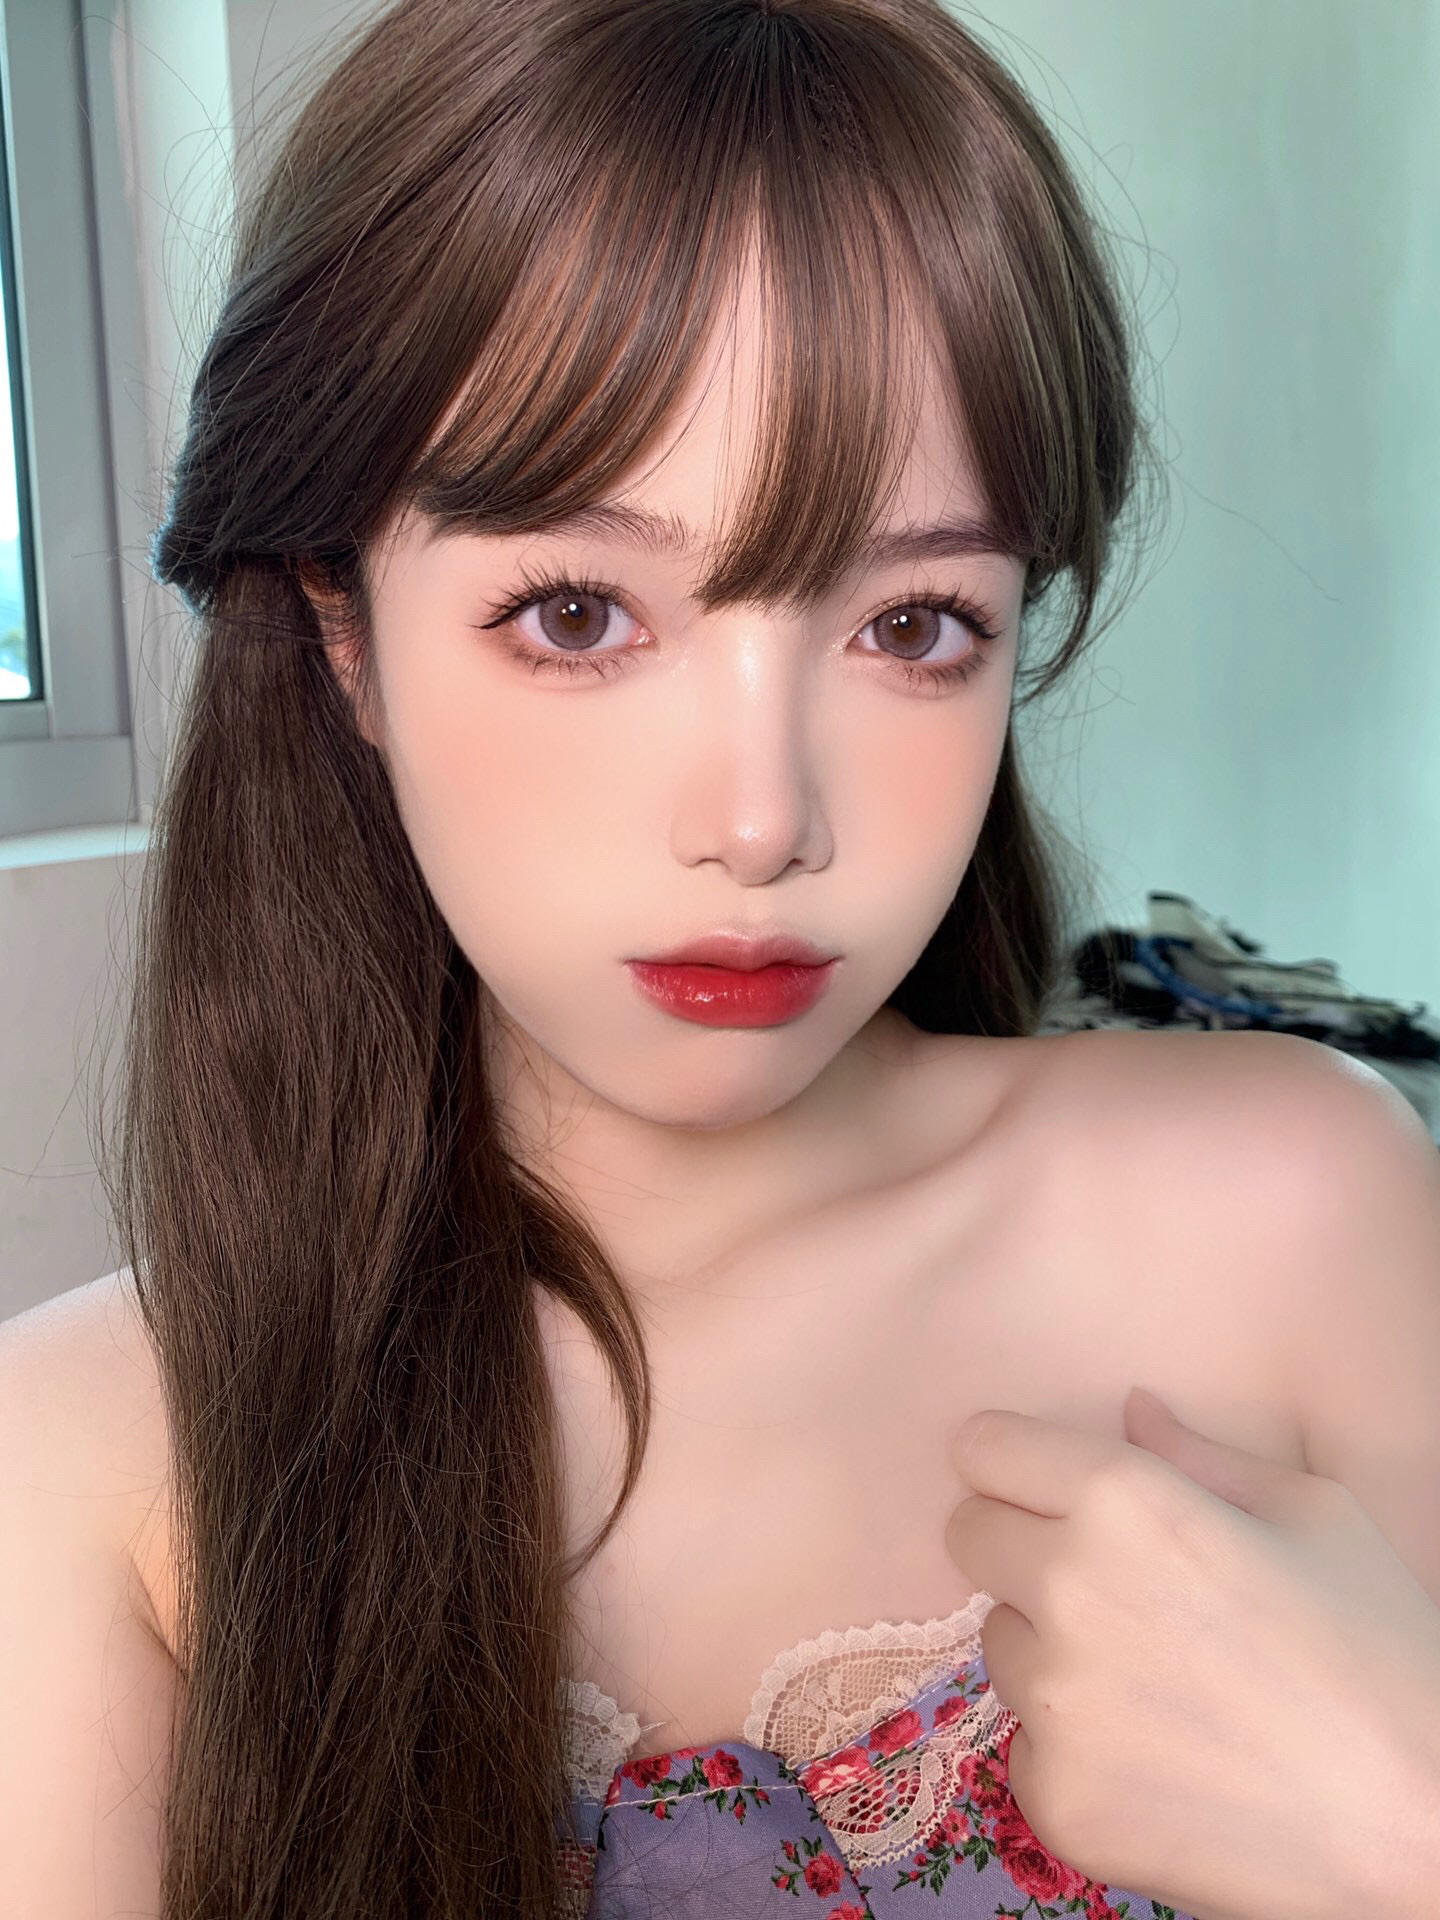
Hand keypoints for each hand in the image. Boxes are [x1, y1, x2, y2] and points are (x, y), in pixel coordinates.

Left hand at [944, 1387, 1439, 1919]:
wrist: (1424, 1833)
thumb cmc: (1384, 1655)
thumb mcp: (1315, 1516)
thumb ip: (1201, 1455)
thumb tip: (1132, 1408)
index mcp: (1122, 1501)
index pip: (982, 1447)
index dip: (1011, 1463)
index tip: (1039, 1486)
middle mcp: (1066, 1588)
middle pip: (969, 1535)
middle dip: (1021, 1546)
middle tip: (1106, 1586)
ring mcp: (1053, 1701)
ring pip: (1001, 1642)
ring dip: (1051, 1650)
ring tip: (1156, 1682)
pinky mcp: (1053, 1797)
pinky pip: (1027, 1743)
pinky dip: (1075, 1749)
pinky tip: (1162, 1760)